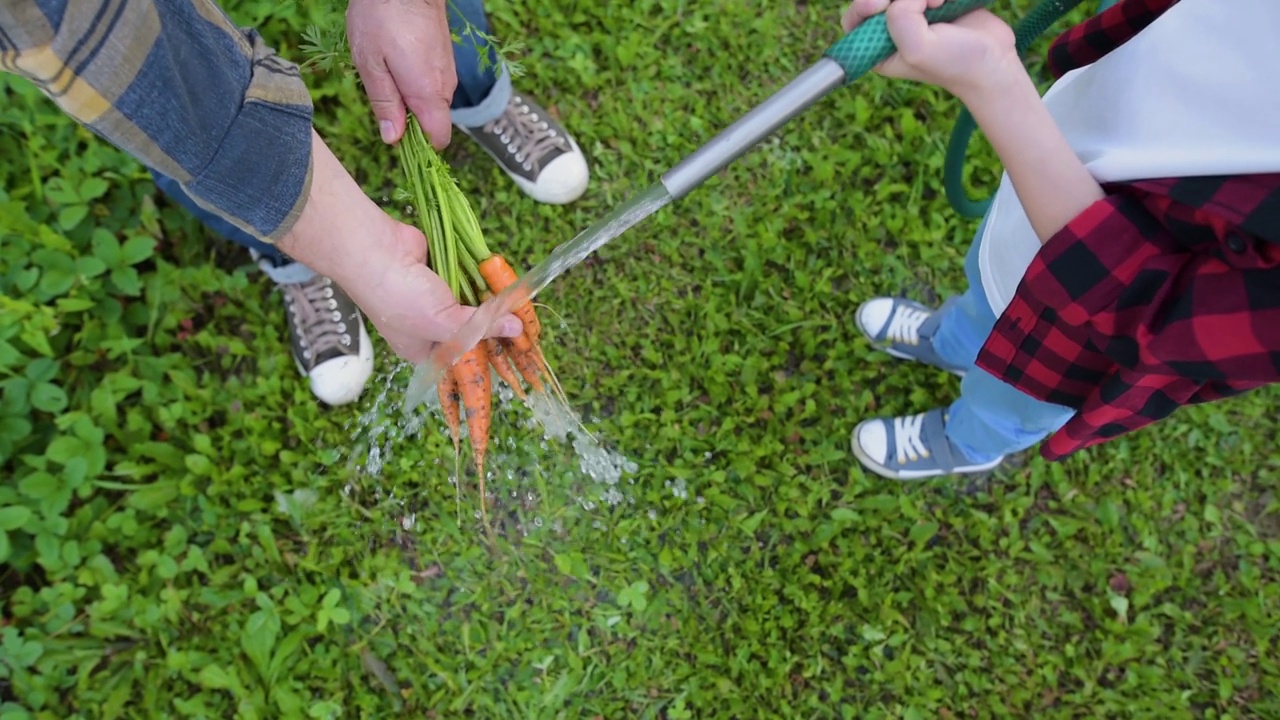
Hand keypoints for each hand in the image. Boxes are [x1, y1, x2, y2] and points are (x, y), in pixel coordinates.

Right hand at [279, 129, 521, 361]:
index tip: (518, 354)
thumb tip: (516, 329)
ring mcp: (436, 296)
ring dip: (494, 301)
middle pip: (472, 330)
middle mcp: (430, 326)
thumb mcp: (444, 323)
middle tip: (528, 328)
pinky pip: (470, 278)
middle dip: (496, 327)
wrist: (374, 251)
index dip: (489, 357)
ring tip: (525, 304)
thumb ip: (481, 328)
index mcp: (424, 350)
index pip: (463, 361)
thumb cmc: (399, 298)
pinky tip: (505, 279)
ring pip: (473, 303)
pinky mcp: (443, 270)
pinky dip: (484, 278)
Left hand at [346, 0, 456, 148]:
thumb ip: (384, 104)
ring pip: (431, 101)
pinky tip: (397, 58)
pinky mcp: (445, 58)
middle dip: (408, 118)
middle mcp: (445, 87)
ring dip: (409, 96)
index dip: (419, 146)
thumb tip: (393, 139)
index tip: (397, 136)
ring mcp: (448, 71)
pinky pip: (433, 83)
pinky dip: (416, 81)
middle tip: (382, 91)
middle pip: (433, 121)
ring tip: (386, 68)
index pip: (438, 139)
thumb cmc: (382, 17)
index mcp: (428, 94)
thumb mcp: (371, 64)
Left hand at [841, 0, 1017, 100]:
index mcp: (877, 49)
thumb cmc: (954, 63)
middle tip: (923, 3)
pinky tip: (946, 0)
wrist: (994, 61)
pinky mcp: (933, 1)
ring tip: (938, 2)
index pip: (854, 16)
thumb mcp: (917, 49)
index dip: (865, 4)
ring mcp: (913, 13)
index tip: (883, 4)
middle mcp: (892, 30)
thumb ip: (899, 18)